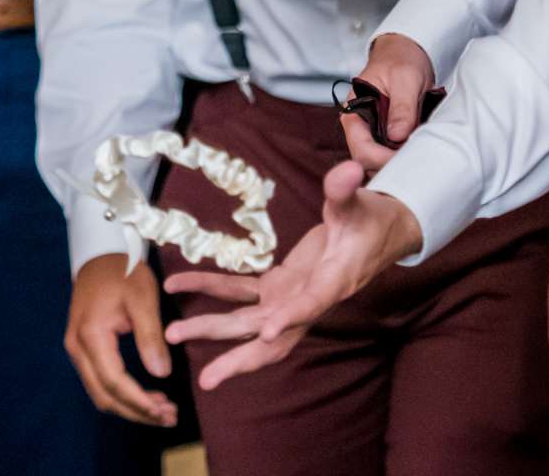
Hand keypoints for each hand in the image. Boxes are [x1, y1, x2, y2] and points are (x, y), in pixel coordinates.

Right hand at [64, 255, 176, 425]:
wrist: (101, 252)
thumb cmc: (124, 270)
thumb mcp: (143, 299)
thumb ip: (151, 337)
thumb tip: (161, 374)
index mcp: (91, 335)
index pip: (115, 382)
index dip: (140, 402)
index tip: (166, 412)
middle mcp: (77, 347)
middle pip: (104, 395)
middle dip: (136, 411)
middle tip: (169, 418)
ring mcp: (76, 348)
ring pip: (100, 392)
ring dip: (130, 405)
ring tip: (162, 411)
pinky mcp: (82, 347)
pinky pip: (99, 380)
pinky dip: (122, 393)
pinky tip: (145, 395)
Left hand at [163, 160, 421, 389]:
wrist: (376, 236)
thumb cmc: (370, 222)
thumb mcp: (358, 206)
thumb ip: (344, 192)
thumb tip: (347, 169)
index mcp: (332, 284)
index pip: (310, 306)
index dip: (288, 319)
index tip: (265, 333)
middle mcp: (306, 301)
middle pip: (272, 340)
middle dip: (239, 359)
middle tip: (207, 379)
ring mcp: (288, 297)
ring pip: (248, 323)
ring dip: (212, 328)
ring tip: (173, 332)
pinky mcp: (277, 287)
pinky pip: (239, 292)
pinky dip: (210, 288)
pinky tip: (179, 283)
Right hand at [342, 34, 434, 169]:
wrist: (405, 52)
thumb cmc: (401, 59)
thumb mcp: (405, 77)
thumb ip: (402, 106)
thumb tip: (398, 135)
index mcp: (354, 111)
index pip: (361, 149)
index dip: (382, 160)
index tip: (406, 162)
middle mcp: (359, 126)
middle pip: (368, 161)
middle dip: (391, 165)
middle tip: (418, 163)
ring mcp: (372, 133)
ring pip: (379, 161)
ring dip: (398, 162)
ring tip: (420, 157)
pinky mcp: (385, 136)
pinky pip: (390, 154)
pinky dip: (403, 157)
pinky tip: (418, 152)